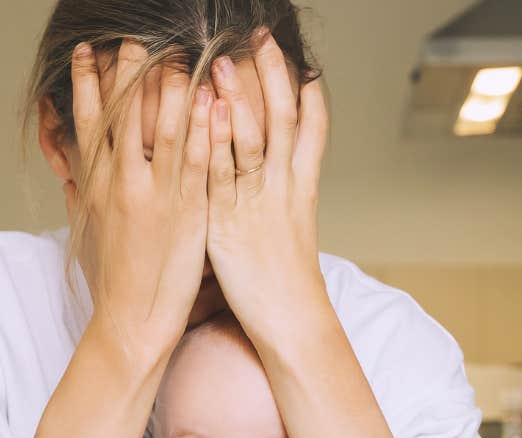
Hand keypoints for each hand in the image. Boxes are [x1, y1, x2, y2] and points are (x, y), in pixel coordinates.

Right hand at [66, 40, 216, 352]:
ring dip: (171, 86)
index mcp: (96, 185)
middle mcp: (121, 183)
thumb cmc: (114, 280)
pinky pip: (196, 160)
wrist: (132, 321)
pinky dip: (203, 128)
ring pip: (161, 127)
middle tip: (137, 36)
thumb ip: (82, 194)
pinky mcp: (186, 211)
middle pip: (123, 112)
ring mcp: (154, 194)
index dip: (85, 83)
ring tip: (179, 51)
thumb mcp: (90, 230)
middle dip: (130, 70)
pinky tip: (212, 100)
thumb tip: (69, 171)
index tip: (87, 51)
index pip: (87, 121)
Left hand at [205, 30, 329, 345]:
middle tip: (260, 36)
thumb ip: (278, 195)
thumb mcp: (288, 227)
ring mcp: (258, 201)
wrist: (291, 318)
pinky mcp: (229, 221)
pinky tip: (209, 112)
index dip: (305, 88)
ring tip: (222, 61)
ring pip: (254, 137)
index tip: (295, 56)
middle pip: (283, 116)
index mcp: (302, 185)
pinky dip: (217, 140)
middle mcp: (284, 185)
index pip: (312, 124)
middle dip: (272, 73)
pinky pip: (222, 173)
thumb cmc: (285, 279)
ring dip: (239, 96)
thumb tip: (268, 172)